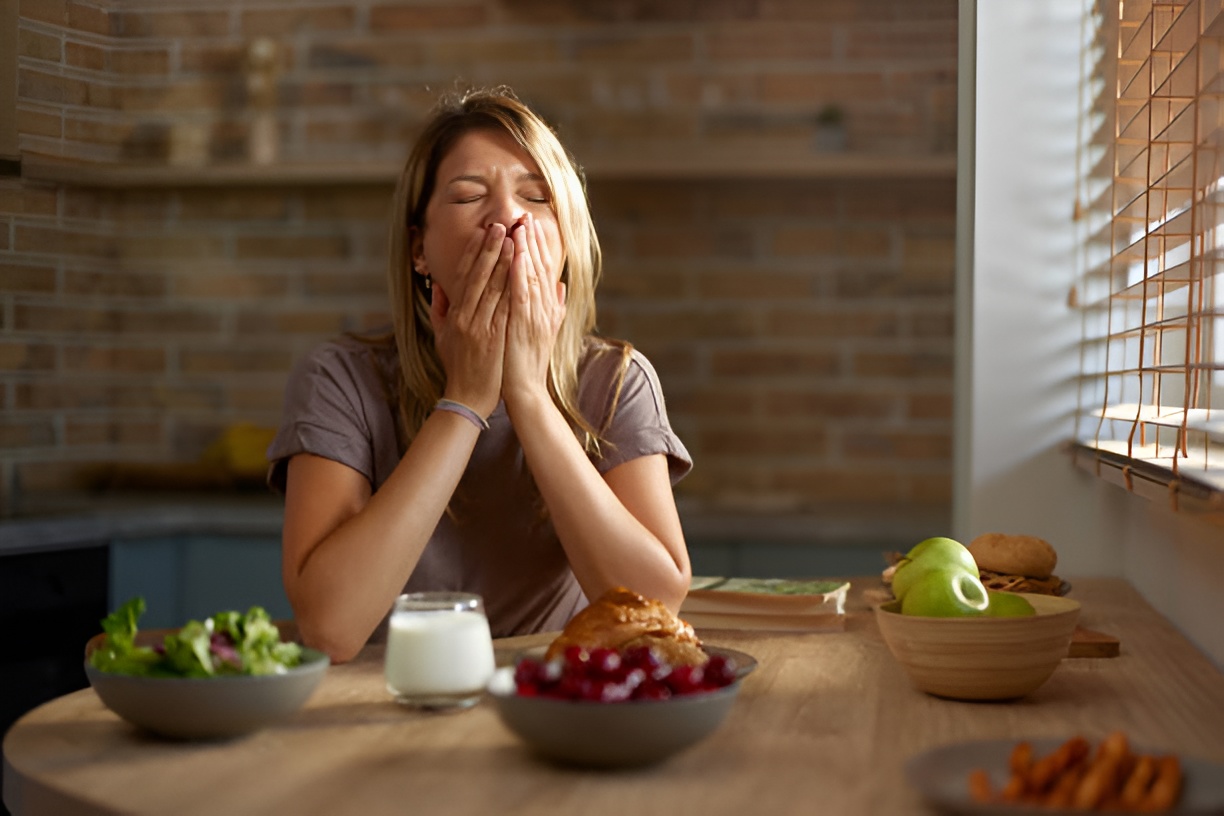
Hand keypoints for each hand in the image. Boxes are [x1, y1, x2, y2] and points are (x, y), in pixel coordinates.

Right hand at [430, 223, 512, 417]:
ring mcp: (480, 328)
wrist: (468, 397)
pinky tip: (523, 272)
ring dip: (504, 262)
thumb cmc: (457, 366)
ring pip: (493, 289)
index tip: (483, 232)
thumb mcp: (442, 336)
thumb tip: (439, 284)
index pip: (463, 276)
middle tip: (501, 225)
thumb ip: (440, 308)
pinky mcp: (495, 339)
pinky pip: (506, 309)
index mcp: (455, 315)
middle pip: (479, 277)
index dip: (473, 252)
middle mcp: (466, 318)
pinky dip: (514, 289)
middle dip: (490, 249)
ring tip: (514, 240)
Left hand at [502, 213, 565, 407]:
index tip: (532, 225)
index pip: (544, 271)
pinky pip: (522, 292)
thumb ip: (554, 308)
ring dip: (527, 249)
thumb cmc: (527, 362)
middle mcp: (544, 309)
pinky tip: (516, 253)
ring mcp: (536, 316)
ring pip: (532, 275)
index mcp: (546, 309)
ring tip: (521, 225)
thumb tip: (561, 286)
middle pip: (541, 268)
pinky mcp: (523, 323)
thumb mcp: (544, 332)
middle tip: (527, 215)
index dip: (539, 247)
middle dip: (534, 241)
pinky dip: (520, 271)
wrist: (525, 390)